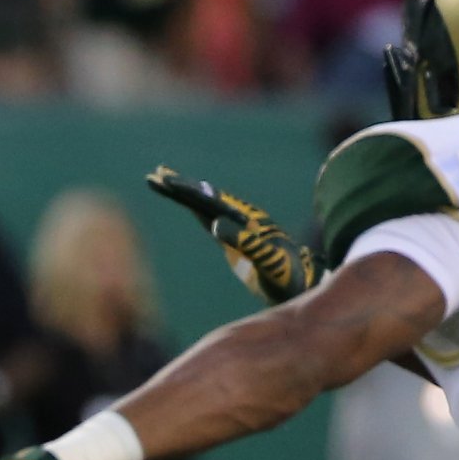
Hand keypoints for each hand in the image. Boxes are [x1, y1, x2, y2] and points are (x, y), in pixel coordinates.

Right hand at [144, 166, 323, 305]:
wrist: (303, 284)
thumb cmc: (287, 276)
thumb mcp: (267, 261)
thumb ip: (246, 243)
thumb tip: (216, 224)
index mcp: (246, 220)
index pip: (210, 201)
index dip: (188, 190)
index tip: (167, 180)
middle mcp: (242, 218)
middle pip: (206, 197)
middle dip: (181, 187)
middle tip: (155, 175)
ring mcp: (239, 227)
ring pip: (206, 205)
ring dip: (186, 194)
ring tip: (163, 180)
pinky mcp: (237, 239)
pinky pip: (211, 218)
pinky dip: (196, 208)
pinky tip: (188, 205)